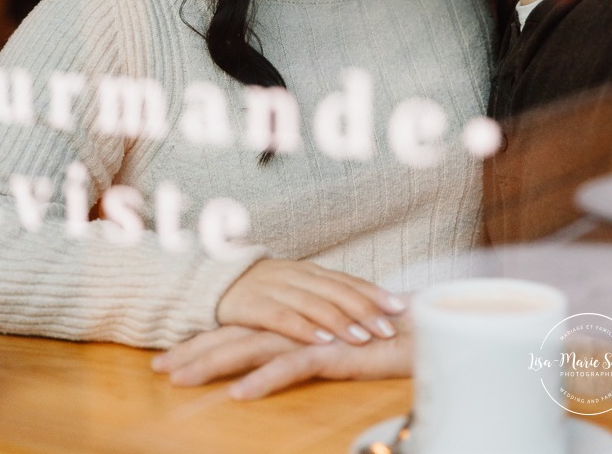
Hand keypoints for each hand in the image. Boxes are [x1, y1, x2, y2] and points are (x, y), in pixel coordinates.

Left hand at [152, 316, 413, 396]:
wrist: (419, 327)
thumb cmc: (372, 337)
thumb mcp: (325, 343)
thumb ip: (296, 345)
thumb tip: (265, 357)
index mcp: (288, 319)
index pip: (236, 328)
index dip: (201, 342)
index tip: (167, 358)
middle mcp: (292, 321)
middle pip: (233, 335)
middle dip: (193, 352)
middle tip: (158, 369)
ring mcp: (310, 334)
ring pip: (250, 347)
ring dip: (213, 364)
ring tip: (181, 379)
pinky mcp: (332, 350)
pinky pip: (290, 366)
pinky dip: (263, 379)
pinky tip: (238, 395)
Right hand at [214, 259, 405, 344]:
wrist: (211, 283)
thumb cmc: (261, 291)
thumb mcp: (296, 288)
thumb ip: (325, 296)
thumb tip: (368, 309)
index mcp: (309, 271)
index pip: (347, 280)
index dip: (374, 293)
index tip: (400, 307)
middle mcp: (296, 275)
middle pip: (336, 291)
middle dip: (365, 309)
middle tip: (389, 328)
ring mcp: (274, 288)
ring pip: (313, 303)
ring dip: (340, 321)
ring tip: (362, 337)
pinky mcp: (251, 304)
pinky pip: (280, 316)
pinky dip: (302, 328)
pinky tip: (320, 340)